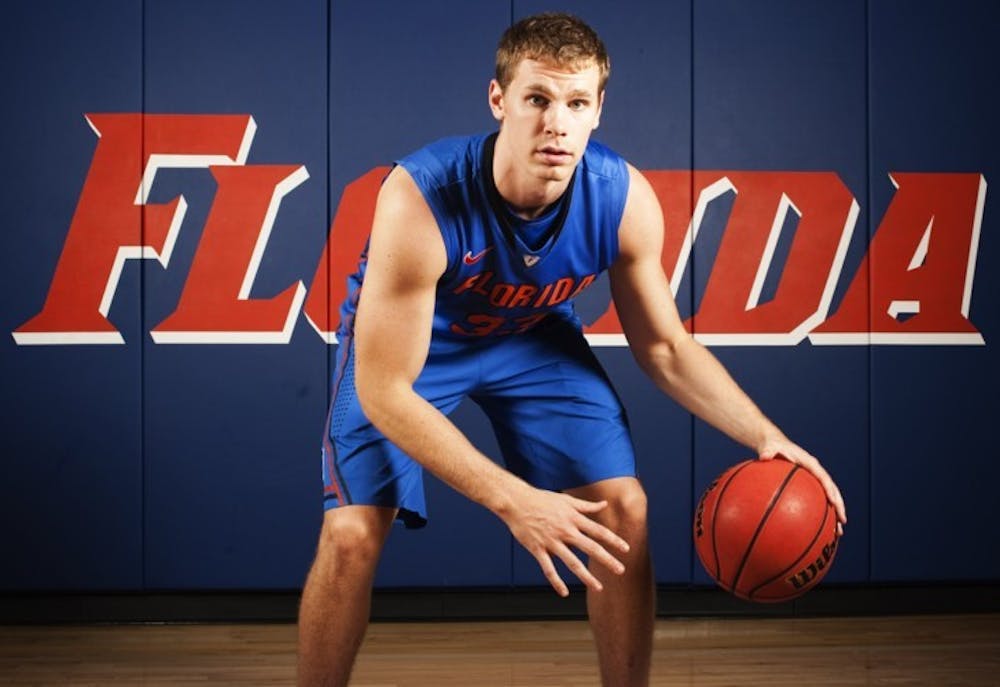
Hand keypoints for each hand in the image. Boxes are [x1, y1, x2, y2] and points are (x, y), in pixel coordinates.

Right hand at [499, 487, 629, 596]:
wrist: (516, 501)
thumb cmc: (542, 499)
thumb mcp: (567, 500)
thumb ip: (586, 506)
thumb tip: (604, 504)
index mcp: (573, 518)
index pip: (598, 531)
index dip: (613, 540)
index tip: (626, 549)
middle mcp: (565, 531)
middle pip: (590, 548)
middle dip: (607, 560)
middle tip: (621, 570)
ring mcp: (551, 541)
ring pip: (572, 562)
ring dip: (586, 576)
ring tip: (599, 587)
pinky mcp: (538, 549)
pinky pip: (548, 569)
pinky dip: (556, 581)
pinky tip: (564, 593)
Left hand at [758, 439, 846, 534]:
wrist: (774, 445)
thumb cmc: (772, 446)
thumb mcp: (769, 447)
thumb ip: (768, 451)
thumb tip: (764, 456)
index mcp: (810, 463)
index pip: (823, 477)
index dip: (829, 489)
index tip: (833, 502)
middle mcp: (816, 472)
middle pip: (832, 490)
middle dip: (838, 506)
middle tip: (842, 521)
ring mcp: (814, 480)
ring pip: (828, 498)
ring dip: (834, 514)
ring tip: (837, 532)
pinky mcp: (809, 486)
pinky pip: (817, 500)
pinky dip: (821, 513)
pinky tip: (819, 530)